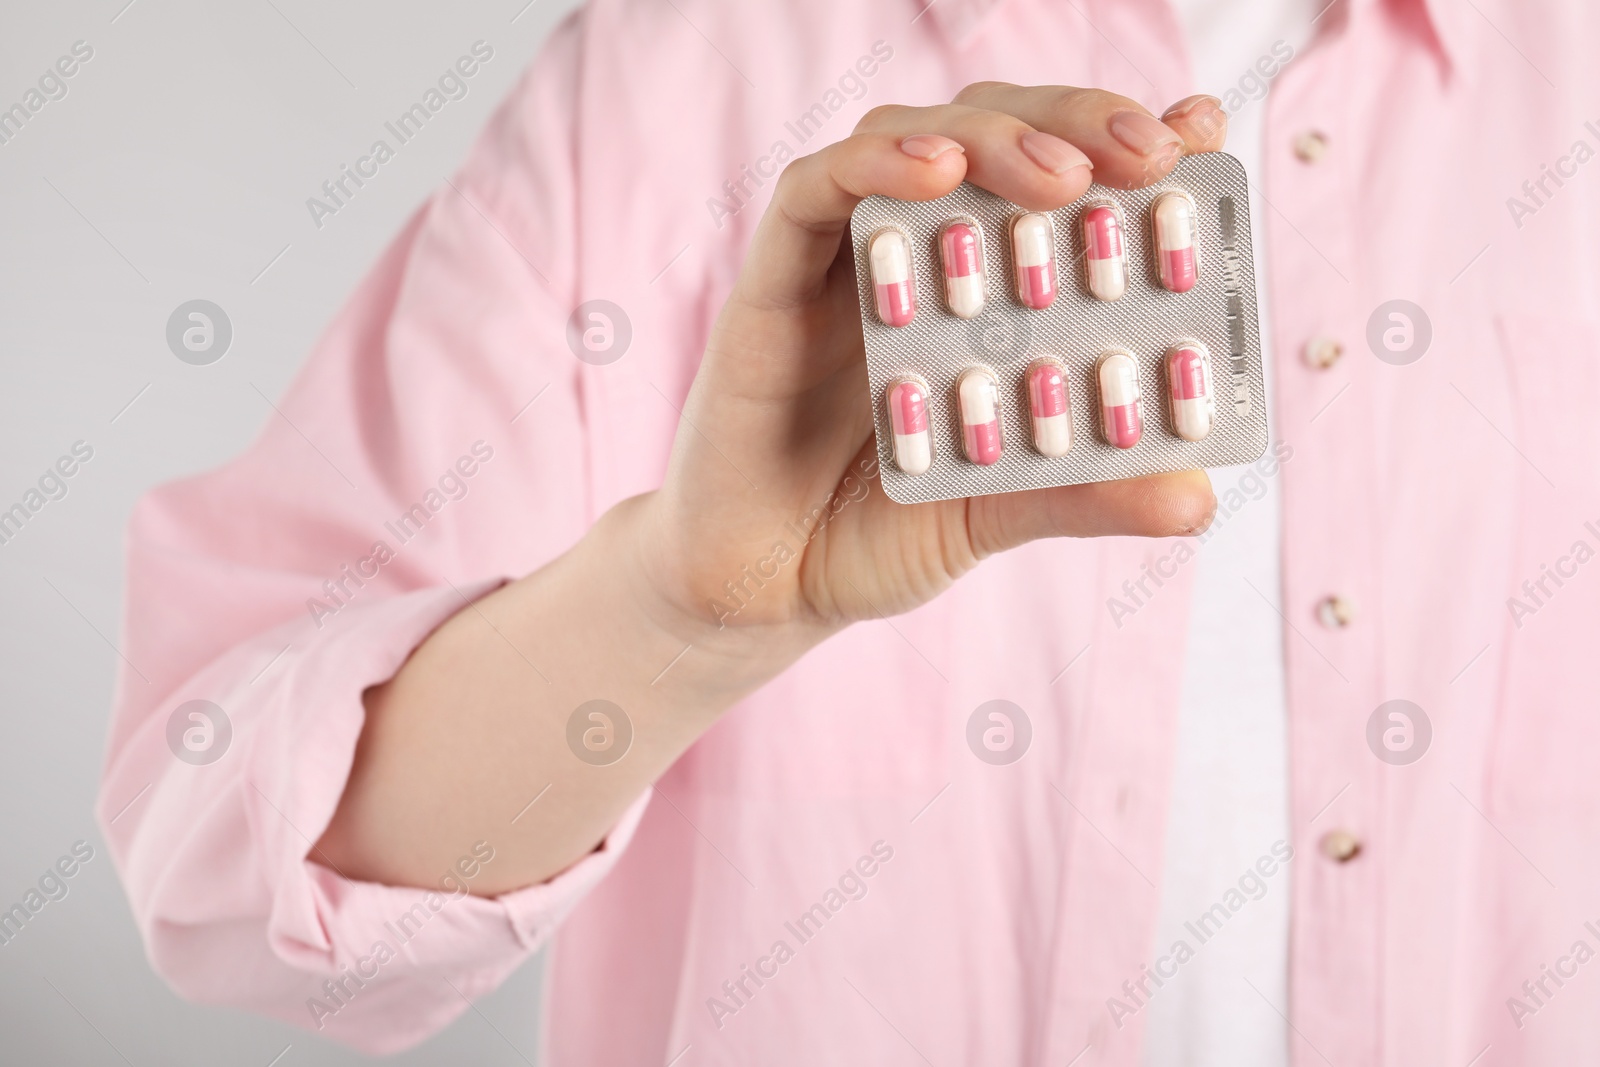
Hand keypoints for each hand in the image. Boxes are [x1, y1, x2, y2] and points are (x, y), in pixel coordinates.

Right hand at [637, 86, 1226, 646]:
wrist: (758, 593)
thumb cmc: (872, 536)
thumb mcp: (996, 511)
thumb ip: (1085, 494)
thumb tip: (1197, 497)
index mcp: (981, 296)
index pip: (1058, 185)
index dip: (1124, 143)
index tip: (1196, 135)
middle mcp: (916, 258)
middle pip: (995, 133)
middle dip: (1075, 122)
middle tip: (1146, 154)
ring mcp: (843, 261)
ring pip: (913, 138)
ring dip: (995, 138)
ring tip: (1064, 176)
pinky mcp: (772, 278)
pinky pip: (815, 189)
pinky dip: (879, 163)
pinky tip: (940, 171)